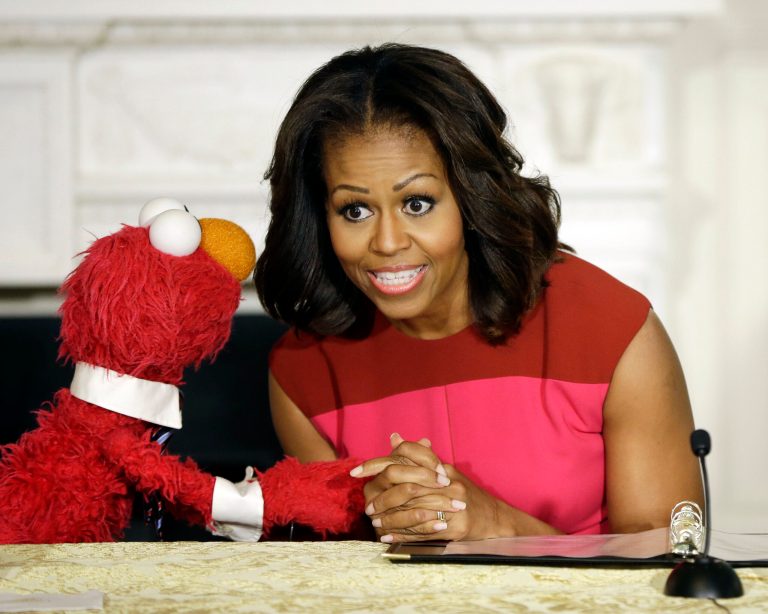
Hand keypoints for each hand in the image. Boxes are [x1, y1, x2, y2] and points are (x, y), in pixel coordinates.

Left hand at [351, 434, 504, 542]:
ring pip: (412, 511)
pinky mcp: (456, 526)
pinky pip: (423, 531)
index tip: (356, 471)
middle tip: (368, 508)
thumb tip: (393, 437)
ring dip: (390, 519)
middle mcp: (446, 482)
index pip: (405, 455)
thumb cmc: (463, 494)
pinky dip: (403, 535)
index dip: (377, 463)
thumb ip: (417, 456)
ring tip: (374, 524)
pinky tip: (387, 538)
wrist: (494, 519)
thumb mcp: (442, 470)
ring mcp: (452, 504)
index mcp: (439, 467)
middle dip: (382, 498)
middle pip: (405, 486)